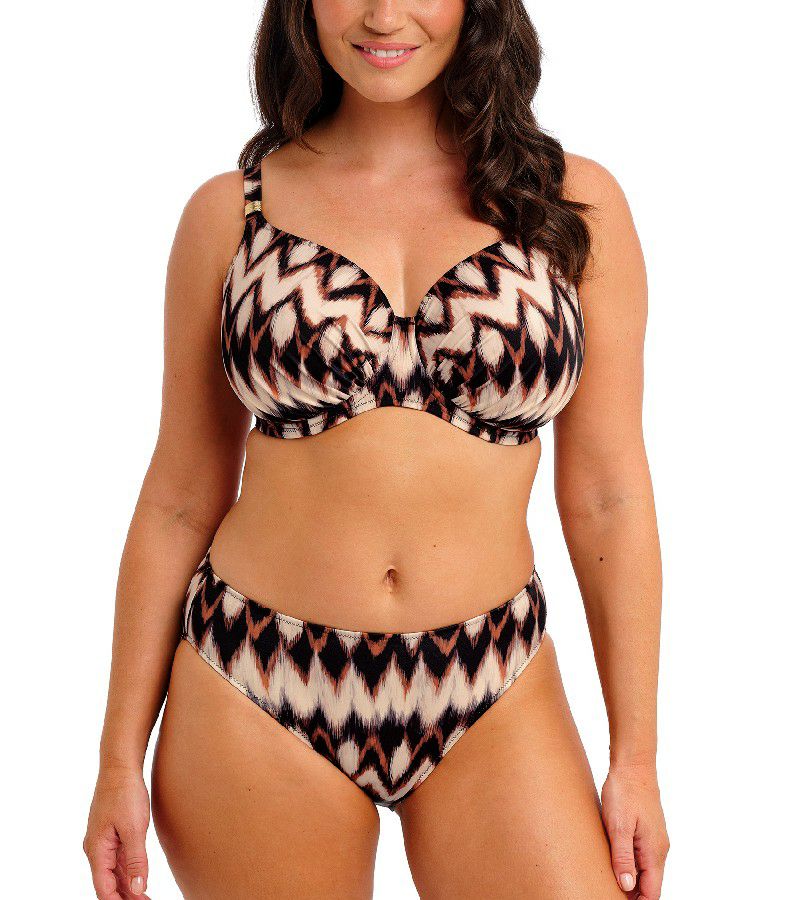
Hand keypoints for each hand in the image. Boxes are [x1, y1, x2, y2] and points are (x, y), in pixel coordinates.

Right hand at [83, 764, 150, 898]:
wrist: (120, 766)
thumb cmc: (125, 793)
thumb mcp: (135, 828)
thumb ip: (136, 860)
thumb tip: (138, 889)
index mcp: (97, 850)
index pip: (104, 888)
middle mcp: (96, 849)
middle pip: (108, 883)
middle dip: (125, 897)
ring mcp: (103, 842)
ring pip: (114, 873)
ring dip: (128, 887)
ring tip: (145, 898)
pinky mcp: (112, 834)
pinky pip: (119, 860)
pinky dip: (129, 872)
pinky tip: (140, 881)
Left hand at [601, 762, 668, 898]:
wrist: (633, 765)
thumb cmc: (625, 791)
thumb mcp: (618, 826)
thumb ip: (623, 857)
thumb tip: (627, 886)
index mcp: (654, 852)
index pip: (652, 892)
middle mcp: (658, 849)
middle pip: (650, 884)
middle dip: (633, 894)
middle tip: (608, 891)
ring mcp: (654, 840)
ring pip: (645, 871)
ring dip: (631, 880)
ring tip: (609, 881)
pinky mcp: (647, 831)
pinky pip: (641, 856)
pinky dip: (630, 865)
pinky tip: (614, 862)